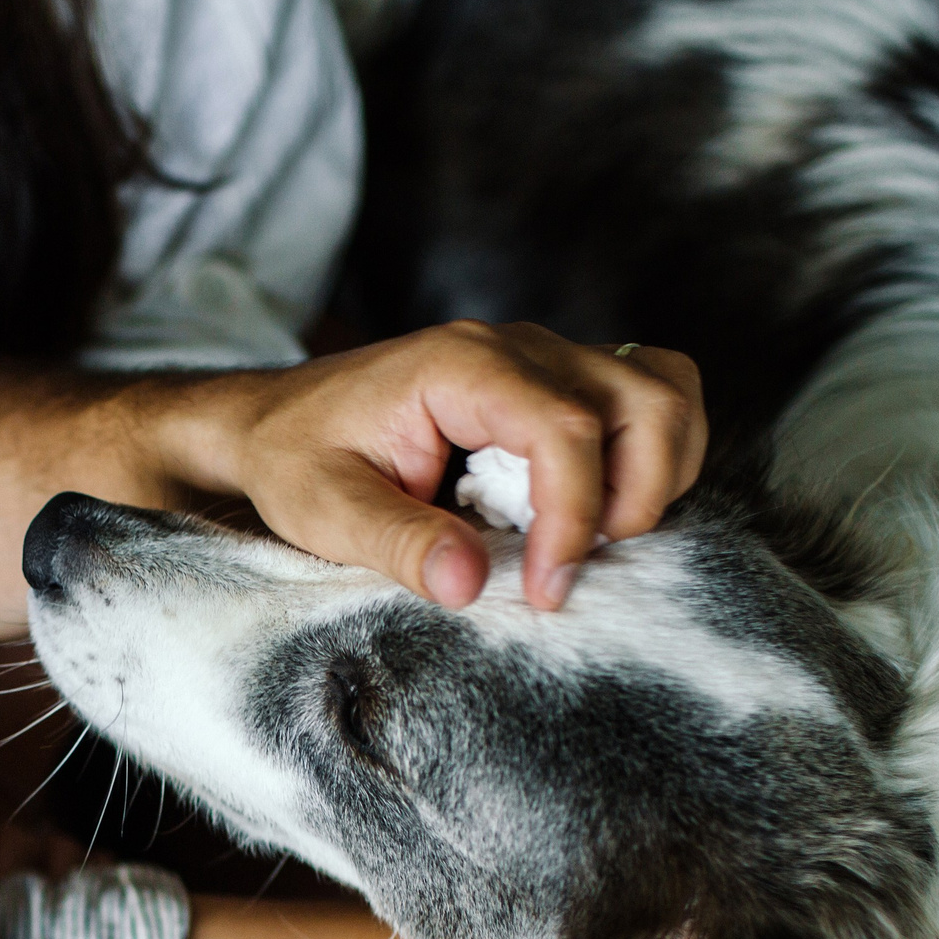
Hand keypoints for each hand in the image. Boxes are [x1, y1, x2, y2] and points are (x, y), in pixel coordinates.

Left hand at [197, 322, 705, 611]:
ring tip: (597, 537)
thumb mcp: (326, 512)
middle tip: (571, 566)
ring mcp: (544, 358)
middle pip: (642, 399)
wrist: (275, 422)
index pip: (564, 428)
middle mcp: (515, 348)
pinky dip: (655, 453)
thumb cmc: (297, 459)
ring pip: (662, 389)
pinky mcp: (556, 380)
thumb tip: (468, 586)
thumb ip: (398, 544)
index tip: (546, 590)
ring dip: (657, 471)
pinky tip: (599, 507)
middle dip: (633, 497)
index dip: (573, 518)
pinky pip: (648, 394)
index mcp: (460, 367)